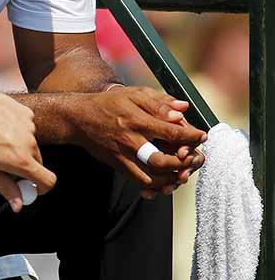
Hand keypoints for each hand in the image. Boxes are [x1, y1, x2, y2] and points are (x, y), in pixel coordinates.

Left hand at [0, 87, 56, 211]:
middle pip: (37, 161)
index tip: (32, 187)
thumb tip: (18, 205)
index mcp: (21, 160)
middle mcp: (29, 142)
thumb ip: (6, 187)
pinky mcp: (24, 111)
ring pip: (29, 142)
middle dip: (25, 164)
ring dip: (19, 143)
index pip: (48, 181)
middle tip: (4, 160)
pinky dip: (17, 127)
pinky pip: (26, 125)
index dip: (42, 187)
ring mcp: (28, 125)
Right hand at [67, 86, 206, 192]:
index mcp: (136, 120)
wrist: (78, 118)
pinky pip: (140, 182)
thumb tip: (183, 110)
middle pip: (162, 160)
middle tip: (193, 157)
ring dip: (172, 178)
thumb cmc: (108, 104)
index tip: (201, 136)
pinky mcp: (118, 165)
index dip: (191, 136)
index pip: (170, 132)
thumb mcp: (133, 94)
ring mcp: (123, 155)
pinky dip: (156, 186)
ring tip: (183, 171)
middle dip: (183, 162)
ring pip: (152, 176)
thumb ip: (159, 102)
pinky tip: (166, 182)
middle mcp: (130, 140)